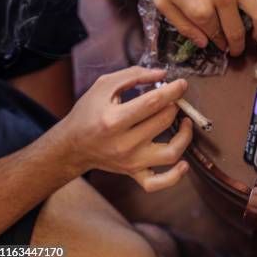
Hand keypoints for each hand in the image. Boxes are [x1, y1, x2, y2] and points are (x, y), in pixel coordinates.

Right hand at [56, 66, 192, 191]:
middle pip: (162, 122)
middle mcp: (123, 143)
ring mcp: (130, 161)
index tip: (182, 84)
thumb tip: (162, 74)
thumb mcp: (103, 86)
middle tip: (174, 99)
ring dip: (185, 137)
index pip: (153, 103)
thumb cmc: (88, 113)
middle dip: (175, 106)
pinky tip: (184, 164)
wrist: (71, 146)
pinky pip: (157, 182)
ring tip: (186, 123)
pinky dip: (174, 177)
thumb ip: (133, 75)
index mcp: (113, 119)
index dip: (173, 91)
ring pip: (169, 153)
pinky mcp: (133, 173)